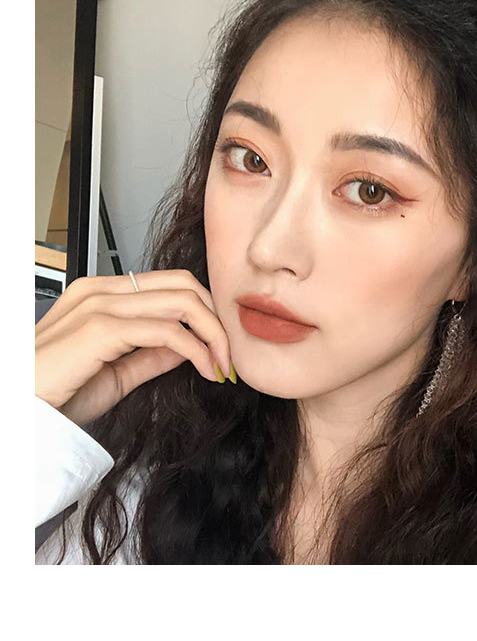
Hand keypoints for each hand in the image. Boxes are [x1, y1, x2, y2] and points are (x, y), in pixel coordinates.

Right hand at [35, 269, 232, 427]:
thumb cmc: (54, 397)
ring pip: (183, 302)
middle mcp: (100, 291)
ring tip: (223, 365)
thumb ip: (150, 354)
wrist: (18, 417)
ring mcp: (100, 306)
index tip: (221, 345)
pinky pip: (169, 332)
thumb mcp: (115, 373)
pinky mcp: (101, 329)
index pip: (170, 284)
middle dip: (216, 318)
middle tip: (230, 354)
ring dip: (214, 335)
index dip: (205, 311)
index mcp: (100, 294)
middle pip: (183, 284)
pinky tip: (207, 370)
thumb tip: (188, 345)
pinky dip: (198, 350)